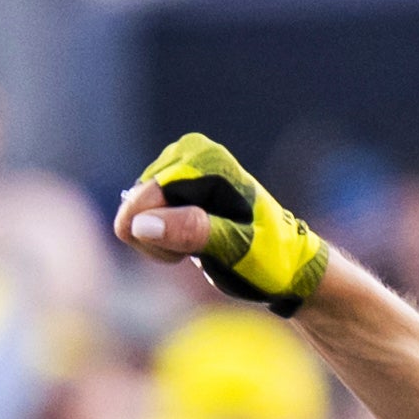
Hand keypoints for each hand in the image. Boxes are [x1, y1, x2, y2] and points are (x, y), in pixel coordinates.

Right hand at [114, 135, 331, 317]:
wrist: (286, 264)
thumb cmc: (268, 258)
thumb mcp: (234, 249)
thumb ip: (191, 231)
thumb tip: (142, 222)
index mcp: (205, 159)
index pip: (146, 198)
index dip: (162, 235)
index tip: (203, 245)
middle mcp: (186, 153)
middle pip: (134, 207)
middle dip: (161, 239)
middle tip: (205, 249)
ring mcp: (176, 169)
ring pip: (133, 217)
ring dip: (161, 242)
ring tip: (202, 246)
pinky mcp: (169, 187)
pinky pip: (138, 220)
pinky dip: (160, 241)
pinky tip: (191, 242)